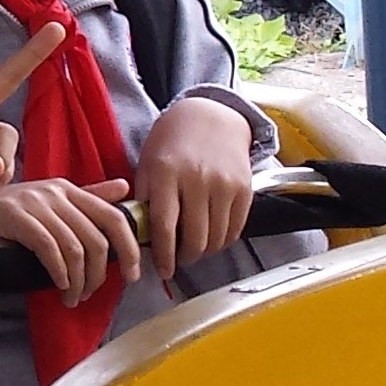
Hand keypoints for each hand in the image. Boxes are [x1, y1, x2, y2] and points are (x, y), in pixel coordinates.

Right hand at [0, 178, 139, 305]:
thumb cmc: (10, 214)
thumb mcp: (51, 203)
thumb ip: (88, 198)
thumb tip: (125, 189)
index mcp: (69, 189)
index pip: (113, 216)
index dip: (129, 247)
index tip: (132, 275)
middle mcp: (56, 192)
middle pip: (96, 239)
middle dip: (98, 275)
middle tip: (88, 294)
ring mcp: (35, 203)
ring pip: (74, 248)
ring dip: (78, 281)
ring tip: (71, 297)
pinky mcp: (14, 215)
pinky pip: (49, 248)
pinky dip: (59, 272)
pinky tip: (58, 285)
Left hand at [135, 97, 260, 281]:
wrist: (209, 116)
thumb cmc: (171, 141)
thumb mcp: (147, 163)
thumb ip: (144, 198)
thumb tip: (140, 237)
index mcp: (166, 173)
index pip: (165, 227)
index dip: (163, 256)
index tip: (162, 270)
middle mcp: (197, 179)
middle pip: (195, 239)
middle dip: (185, 258)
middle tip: (178, 261)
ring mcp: (224, 185)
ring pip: (216, 239)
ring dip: (204, 252)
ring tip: (193, 250)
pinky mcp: (244, 189)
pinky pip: (235, 230)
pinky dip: (223, 241)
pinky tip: (211, 238)